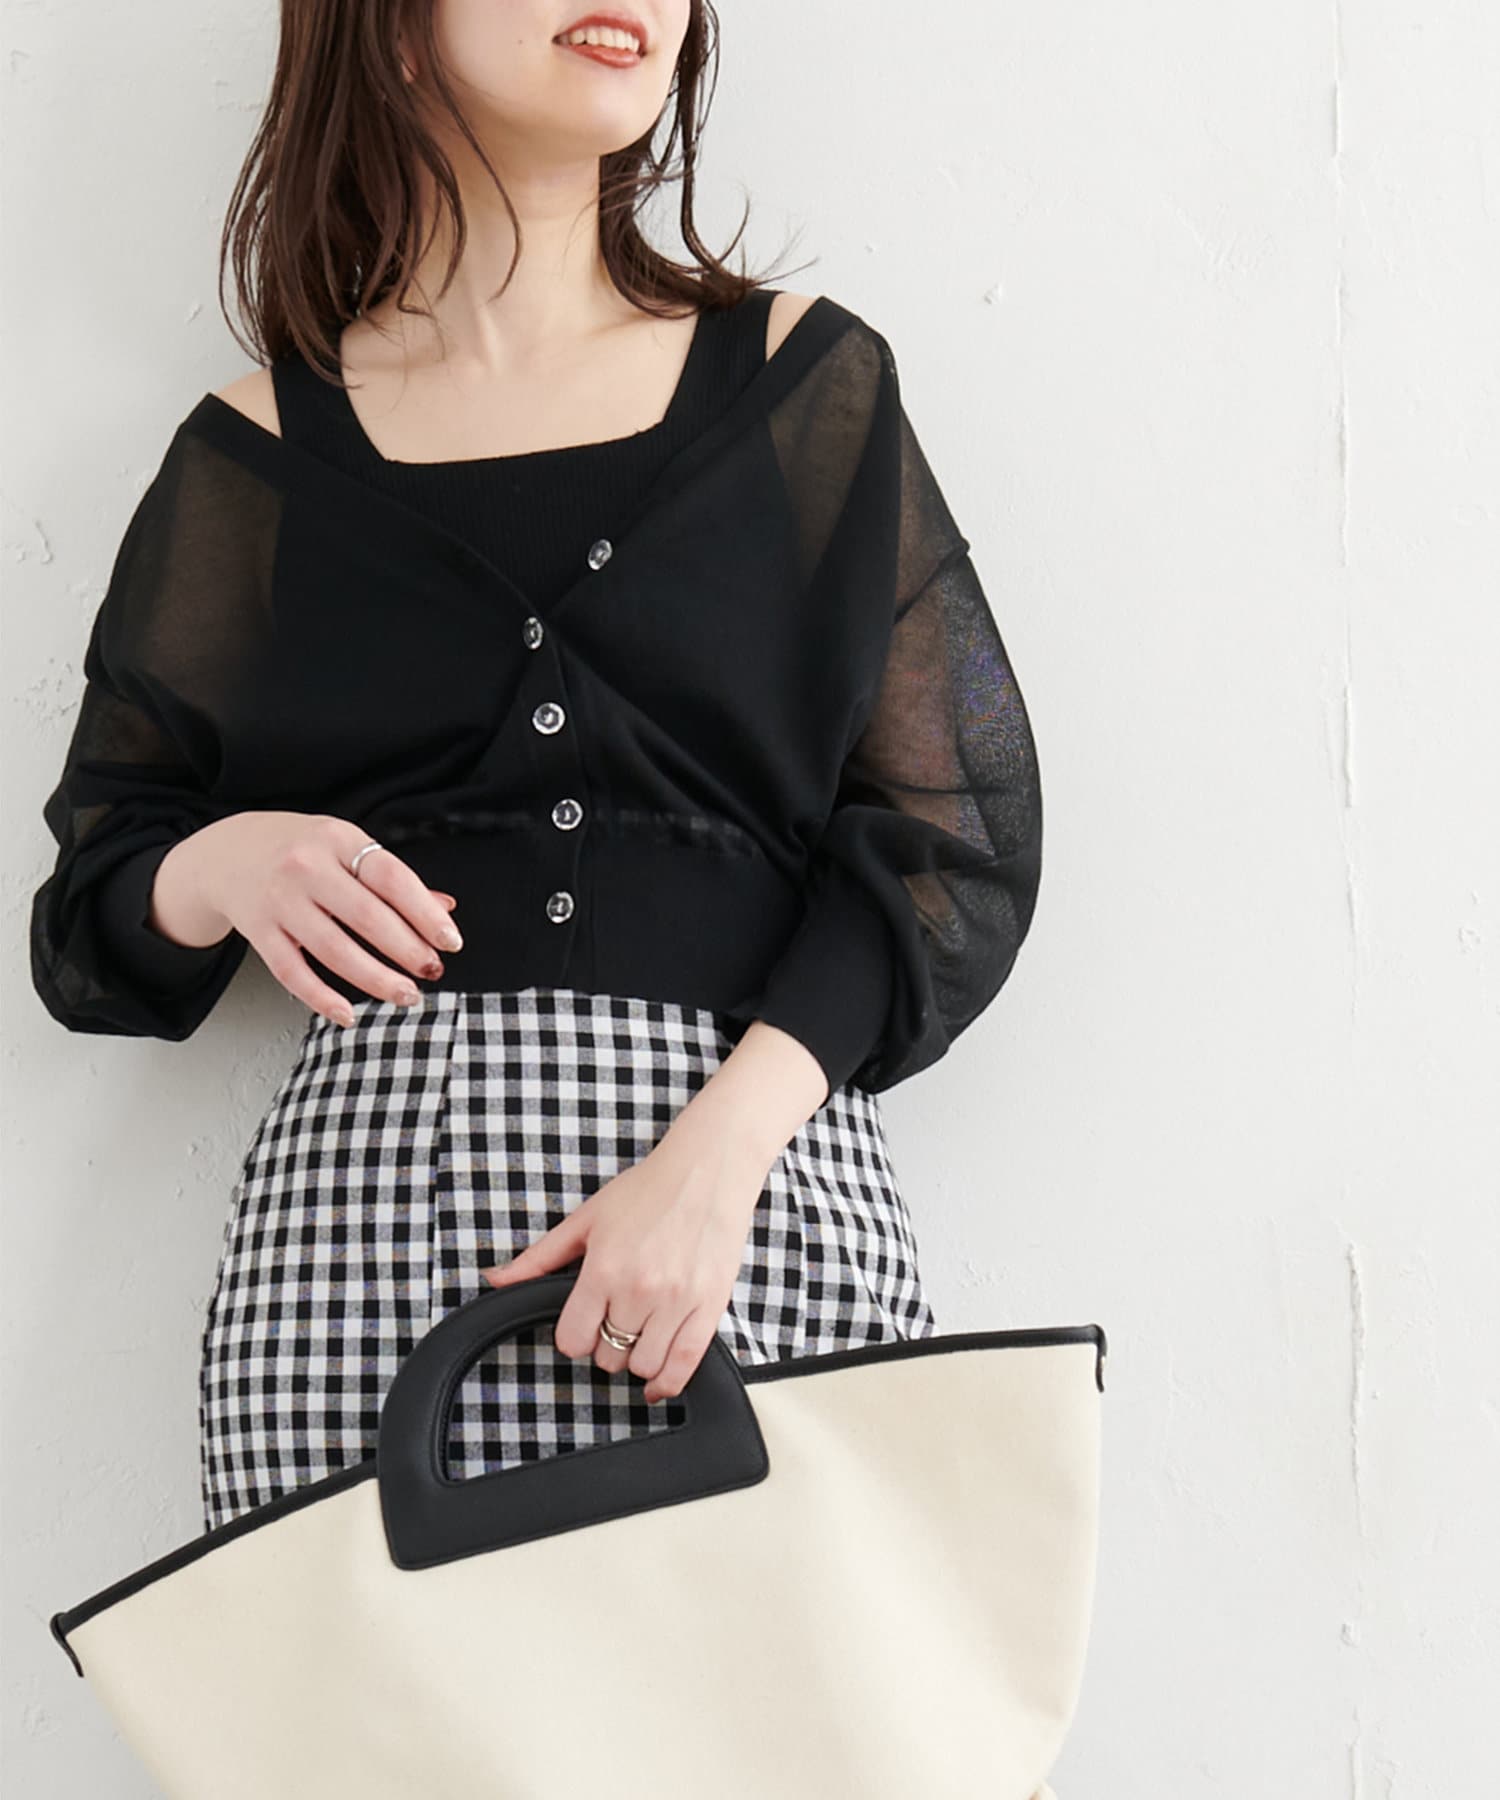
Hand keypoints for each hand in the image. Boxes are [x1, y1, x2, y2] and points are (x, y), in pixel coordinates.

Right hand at [151, 811, 462, 1025]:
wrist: (228, 852)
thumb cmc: (300, 849)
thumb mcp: (345, 846)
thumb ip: (392, 878)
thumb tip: (444, 908)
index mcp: (337, 839)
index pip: (391, 878)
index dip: (425, 913)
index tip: (450, 941)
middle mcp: (306, 867)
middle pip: (366, 917)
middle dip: (406, 951)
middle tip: (431, 972)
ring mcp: (279, 901)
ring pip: (333, 950)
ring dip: (375, 979)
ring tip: (405, 995)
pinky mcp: (258, 932)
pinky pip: (292, 972)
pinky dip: (321, 997)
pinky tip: (348, 1013)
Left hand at [478, 1107, 771, 1403]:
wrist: (707, 1172)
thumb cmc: (648, 1190)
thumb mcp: (586, 1219)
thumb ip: (540, 1258)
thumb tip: (495, 1281)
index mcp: (603, 1269)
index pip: (573, 1339)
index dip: (573, 1336)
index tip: (582, 1323)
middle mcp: (639, 1290)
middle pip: (608, 1357)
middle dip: (605, 1344)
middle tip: (614, 1320)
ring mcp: (677, 1302)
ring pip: (643, 1366)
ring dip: (635, 1359)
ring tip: (638, 1335)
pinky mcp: (709, 1307)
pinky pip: (685, 1366)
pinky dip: (667, 1383)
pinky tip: (657, 1382)